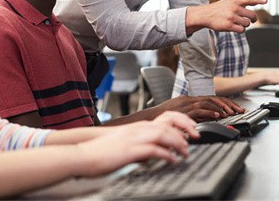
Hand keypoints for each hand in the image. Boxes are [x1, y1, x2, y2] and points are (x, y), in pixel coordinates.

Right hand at [75, 113, 193, 176]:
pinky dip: (166, 155)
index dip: (182, 121)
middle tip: (195, 140)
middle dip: (186, 130)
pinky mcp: (130, 151)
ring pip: (164, 134)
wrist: (83, 153)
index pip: (166, 117)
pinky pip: (153, 150)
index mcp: (138, 126)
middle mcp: (138, 129)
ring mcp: (134, 139)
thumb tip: (153, 151)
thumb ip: (140, 143)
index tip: (193, 130)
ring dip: (179, 143)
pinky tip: (172, 160)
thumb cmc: (102, 150)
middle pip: (169, 124)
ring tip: (186, 153)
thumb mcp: (125, 142)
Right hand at [157, 95, 245, 121]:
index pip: (210, 97)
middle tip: (238, 110)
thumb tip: (207, 119)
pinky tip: (217, 115)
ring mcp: (185, 104)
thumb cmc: (163, 119)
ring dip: (220, 107)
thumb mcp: (180, 115)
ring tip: (230, 112)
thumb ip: (193, 115)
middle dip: (227, 104)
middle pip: (212, 98)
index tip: (234, 108)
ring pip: (207, 102)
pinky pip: (199, 110)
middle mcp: (188, 99)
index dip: (224, 102)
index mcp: (188, 99)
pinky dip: (209, 112)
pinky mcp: (183, 111)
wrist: (149, 118)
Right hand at [186, 0, 266, 34]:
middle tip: (252, 20)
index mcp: (235, 0)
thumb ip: (241, 3)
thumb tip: (255, 4)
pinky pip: (242, 30)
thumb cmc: (219, 9)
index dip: (258, 0)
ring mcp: (231, 17)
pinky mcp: (228, 26)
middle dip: (253, 19)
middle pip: (252, 15)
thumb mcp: (229, 2)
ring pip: (247, 23)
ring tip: (239, 24)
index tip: (266, 1)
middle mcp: (234, 8)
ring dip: (245, 25)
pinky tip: (236, 28)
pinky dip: (241, 30)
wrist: (205, 15)